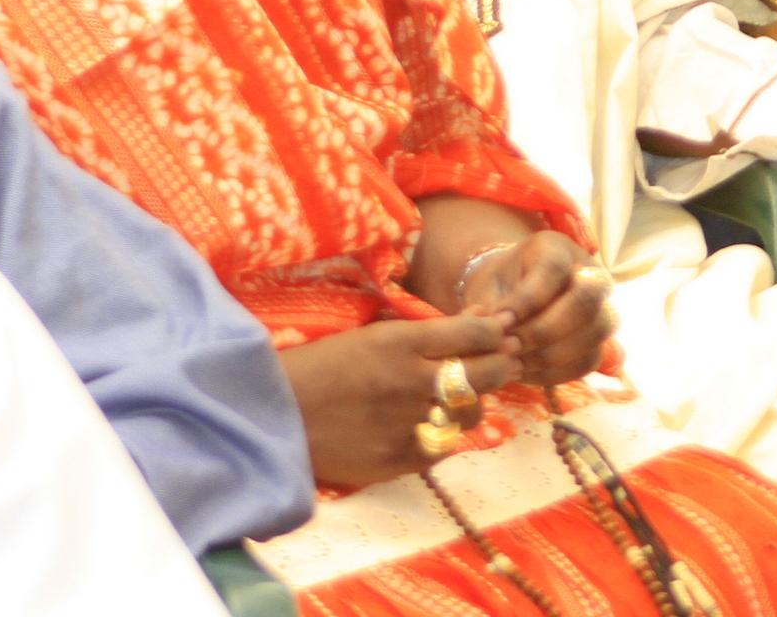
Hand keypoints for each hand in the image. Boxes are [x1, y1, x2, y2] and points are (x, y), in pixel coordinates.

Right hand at [277, 316, 517, 489]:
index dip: (495, 331)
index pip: (476, 332)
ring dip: (473, 402)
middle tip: (502, 362)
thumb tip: (481, 318)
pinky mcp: (399, 458)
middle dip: (501, 364)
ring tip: (461, 397)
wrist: (275, 416)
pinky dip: (445, 435)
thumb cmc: (321, 365)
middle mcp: (411, 380)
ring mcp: (408, 423)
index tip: (499, 333)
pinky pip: (445, 446)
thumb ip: (426, 330)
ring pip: (472, 413)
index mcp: (402, 341)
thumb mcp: (373, 334)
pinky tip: (431, 425)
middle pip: (486, 372)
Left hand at [457, 230, 616, 387]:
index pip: (554, 268)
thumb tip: (488, 334)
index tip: (499, 322)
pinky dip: (555, 373)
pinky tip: (524, 372)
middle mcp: (589, 272)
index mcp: (557, 248)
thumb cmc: (498, 288)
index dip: (527, 300)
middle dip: (545, 330)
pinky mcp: (598, 340)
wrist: (510, 298)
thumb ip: (486, 310)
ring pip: (595, 331)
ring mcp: (600, 305)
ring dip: (550, 355)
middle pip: (586, 299)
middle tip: (509, 347)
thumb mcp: (486, 289)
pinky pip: (588, 360)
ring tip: (513, 364)